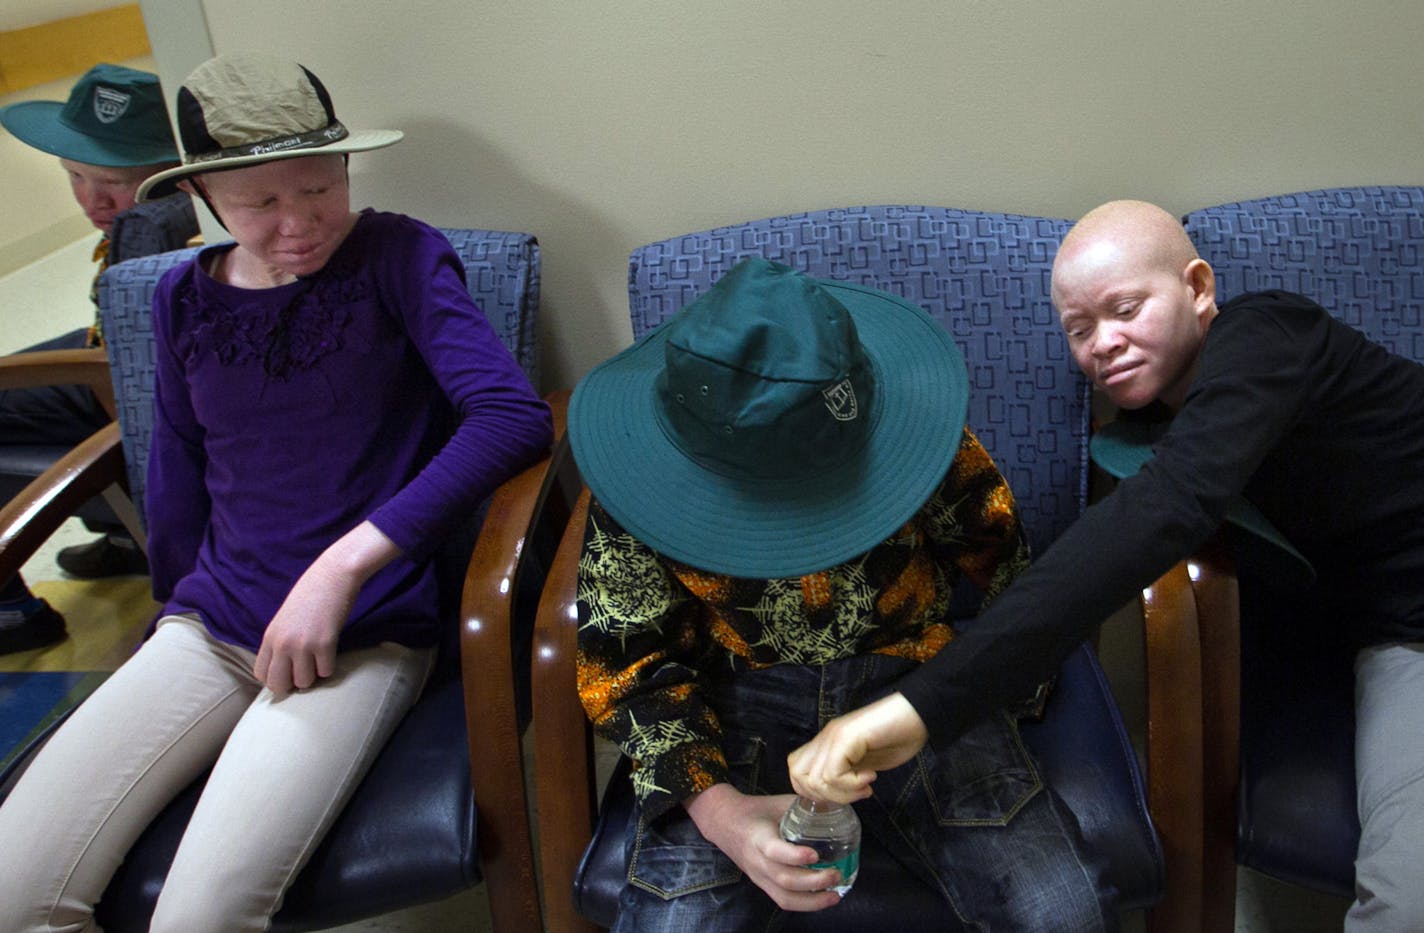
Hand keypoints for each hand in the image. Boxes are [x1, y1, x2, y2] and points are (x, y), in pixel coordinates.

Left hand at [254, 521, 399, 694]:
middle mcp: (282, 643)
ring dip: (314, 675)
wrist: (333, 574)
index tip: (289, 671)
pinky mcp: (325, 643)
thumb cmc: (312, 593)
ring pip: (304, 683)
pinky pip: (326, 672)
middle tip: (305, 672)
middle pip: (278, 685)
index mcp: (269, 636)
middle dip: (292, 684)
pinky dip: (330, 666)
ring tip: (319, 659)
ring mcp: (303, 644)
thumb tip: (284, 667)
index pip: (260, 674)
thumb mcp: (286, 618)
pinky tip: (331, 651)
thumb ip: (280, 641)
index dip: (276, 677)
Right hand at [684, 784, 843, 911]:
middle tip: (836, 874)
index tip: (815, 855)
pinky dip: (805, 904)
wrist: (723, 822)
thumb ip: (804, 805)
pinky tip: (823, 900)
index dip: (795, 856)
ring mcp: (759, 877)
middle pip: (784, 880)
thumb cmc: (755, 810)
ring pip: (784, 897)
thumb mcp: (778, 803)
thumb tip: (835, 802)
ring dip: (812, 901)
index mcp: (759, 838)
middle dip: (813, 882)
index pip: (774, 851)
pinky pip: (783, 901)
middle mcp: (758, 861)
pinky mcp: (763, 885)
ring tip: (835, 896)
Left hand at [787, 691, 928, 802]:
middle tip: (853, 794)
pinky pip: (833, 774)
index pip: (796, 769)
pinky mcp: (846, 737)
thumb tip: (835, 792)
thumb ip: (846, 772)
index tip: (843, 795)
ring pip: (816, 780)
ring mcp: (834, 736)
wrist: (917, 714)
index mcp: (826, 742)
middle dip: (825, 796)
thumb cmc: (896, 736)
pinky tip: (871, 777)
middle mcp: (825, 737)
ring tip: (865, 787)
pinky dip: (852, 784)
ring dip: (842, 793)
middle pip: (798, 776)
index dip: (813, 791)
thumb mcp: (864, 761)